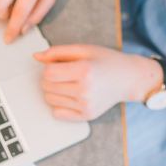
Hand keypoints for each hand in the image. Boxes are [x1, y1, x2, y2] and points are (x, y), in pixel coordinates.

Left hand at [34, 45, 161, 120]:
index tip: (60, 64)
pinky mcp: (87, 116)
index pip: (48, 72)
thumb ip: (57, 51)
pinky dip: (60, 104)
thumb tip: (36, 56)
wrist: (129, 78)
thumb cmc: (106, 61)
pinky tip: (72, 95)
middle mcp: (85, 91)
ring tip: (71, 83)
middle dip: (52, 77)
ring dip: (55, 90)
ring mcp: (86, 106)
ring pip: (50, 99)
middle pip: (47, 86)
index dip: (50, 66)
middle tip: (67, 72)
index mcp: (84, 71)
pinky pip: (58, 113)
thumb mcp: (83, 49)